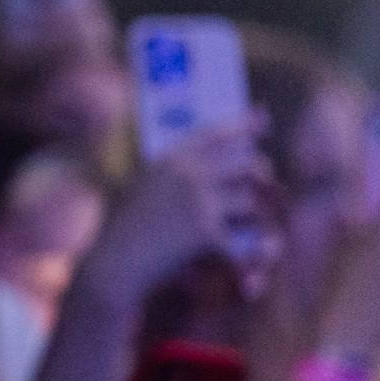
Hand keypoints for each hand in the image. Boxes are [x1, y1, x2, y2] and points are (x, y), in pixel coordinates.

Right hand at [76, 128, 271, 312]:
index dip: (243, 125)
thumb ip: (180, 171)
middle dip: (258, 177)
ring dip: (251, 215)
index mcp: (171, 159)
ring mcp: (200, 202)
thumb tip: (226, 159)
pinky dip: (243, 249)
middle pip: (246, 164)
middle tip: (263, 184)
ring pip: (251, 201)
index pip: (215, 133)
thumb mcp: (148, 186)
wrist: (116, 262)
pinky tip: (235, 257)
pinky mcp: (208, 232)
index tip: (263, 118)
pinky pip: (244, 236)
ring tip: (242, 226)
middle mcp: (188, 174)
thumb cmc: (130, 227)